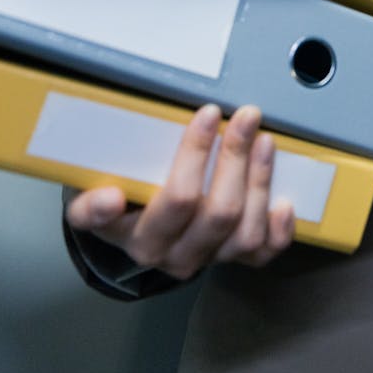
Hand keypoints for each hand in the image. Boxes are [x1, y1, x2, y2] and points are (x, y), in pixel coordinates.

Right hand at [65, 104, 294, 278]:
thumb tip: (106, 198)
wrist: (126, 232)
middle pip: (218, 213)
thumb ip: (90, 203)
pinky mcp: (231, 259)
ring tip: (265, 141)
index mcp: (142, 239)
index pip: (178, 199)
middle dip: (236, 157)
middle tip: (246, 116)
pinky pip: (262, 254)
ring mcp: (208, 258)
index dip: (196, 155)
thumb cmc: (115, 201)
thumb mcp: (88, 199)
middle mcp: (177, 255)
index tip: (208, 113)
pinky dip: (279, 231)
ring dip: (260, 182)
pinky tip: (284, 203)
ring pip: (244, 232)